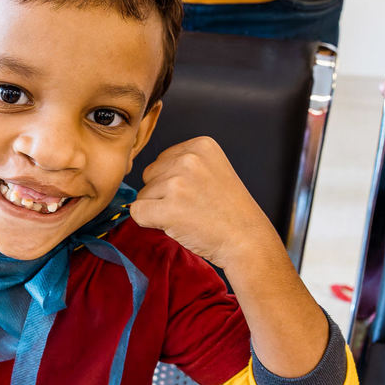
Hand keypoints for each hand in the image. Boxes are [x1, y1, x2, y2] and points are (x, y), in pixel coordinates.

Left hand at [128, 137, 279, 268]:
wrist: (246, 240)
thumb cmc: (227, 210)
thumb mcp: (210, 170)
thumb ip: (181, 163)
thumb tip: (145, 172)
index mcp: (200, 145)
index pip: (162, 161)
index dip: (173, 182)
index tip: (197, 193)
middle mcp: (189, 158)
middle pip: (150, 175)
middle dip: (163, 194)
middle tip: (193, 206)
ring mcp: (178, 183)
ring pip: (143, 195)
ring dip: (160, 209)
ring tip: (190, 215)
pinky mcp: (169, 208)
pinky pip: (137, 212)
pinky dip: (149, 222)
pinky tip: (175, 224)